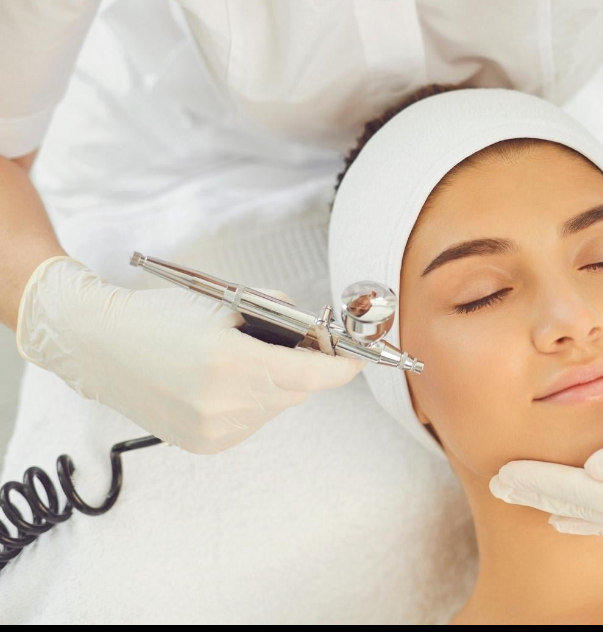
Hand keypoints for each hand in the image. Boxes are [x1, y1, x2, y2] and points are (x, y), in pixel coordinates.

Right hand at [16, 255, 364, 453]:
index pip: (316, 376)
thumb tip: (319, 333)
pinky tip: (219, 385)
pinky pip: (250, 422)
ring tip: (236, 362)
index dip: (343, 367)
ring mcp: (216, 428)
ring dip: (272, 386)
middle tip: (291, 345)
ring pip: (275, 408)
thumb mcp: (227, 303)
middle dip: (303, 368)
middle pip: (299, 391)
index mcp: (236, 362)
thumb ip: (281, 318)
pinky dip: (248, 404)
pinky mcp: (205, 444)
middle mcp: (228, 402)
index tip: (357, 359)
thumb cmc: (163, 316)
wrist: (100, 346)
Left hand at [489, 366, 602, 549]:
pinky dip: (593, 516)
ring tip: (528, 498)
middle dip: (540, 495)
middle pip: (585, 511)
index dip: (540, 481)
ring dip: (562, 506)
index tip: (500, 472)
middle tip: (497, 484)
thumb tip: (592, 468)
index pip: (582, 495)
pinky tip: (578, 516)